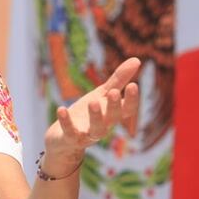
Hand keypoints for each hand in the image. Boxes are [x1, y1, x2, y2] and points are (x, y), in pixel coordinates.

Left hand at [43, 57, 140, 172]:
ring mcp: (88, 134)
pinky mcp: (71, 139)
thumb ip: (118, 80)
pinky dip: (66, 122)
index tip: (133, 85)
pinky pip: (70, 132)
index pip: (127, 109)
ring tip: (92, 102)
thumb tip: (137, 59)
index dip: (131, 99)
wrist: (63, 139)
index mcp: (112, 114)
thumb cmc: (86, 113)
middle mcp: (104, 126)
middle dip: (114, 106)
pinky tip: (61, 109)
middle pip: (113, 118)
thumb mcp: (101, 94)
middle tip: (112, 92)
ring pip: (97, 129)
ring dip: (95, 117)